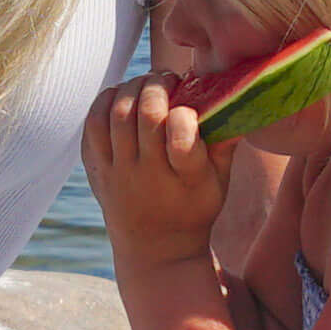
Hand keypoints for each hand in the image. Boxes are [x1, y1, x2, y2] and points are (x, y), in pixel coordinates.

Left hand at [82, 78, 228, 268]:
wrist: (155, 250)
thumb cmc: (194, 208)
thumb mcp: (220, 183)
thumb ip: (227, 142)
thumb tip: (239, 96)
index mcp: (185, 179)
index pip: (182, 140)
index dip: (185, 115)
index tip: (190, 106)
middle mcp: (148, 176)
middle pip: (145, 116)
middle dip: (157, 86)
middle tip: (167, 79)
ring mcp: (118, 173)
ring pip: (116, 116)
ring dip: (130, 88)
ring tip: (145, 83)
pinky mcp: (97, 171)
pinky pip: (91, 127)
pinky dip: (104, 102)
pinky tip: (120, 95)